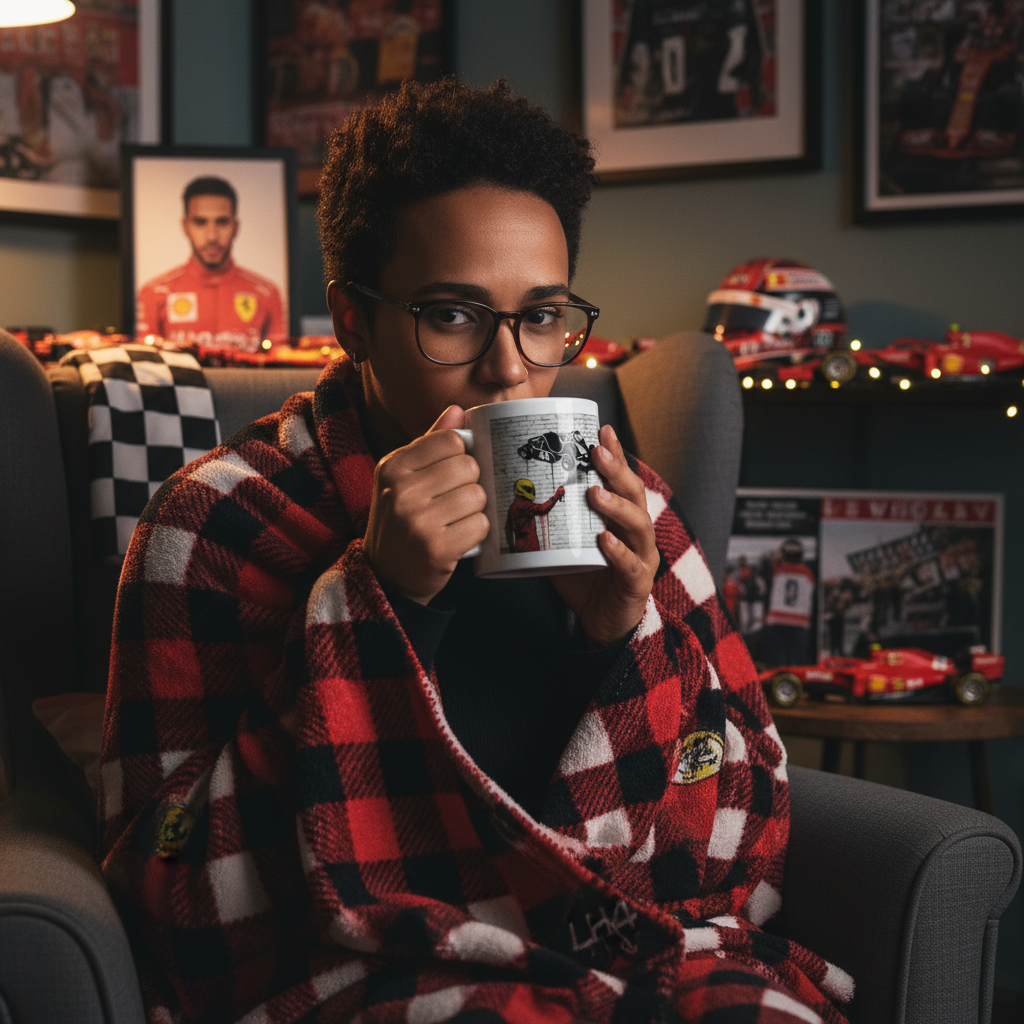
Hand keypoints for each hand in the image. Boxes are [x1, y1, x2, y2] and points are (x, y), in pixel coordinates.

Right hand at [363, 406, 488, 604]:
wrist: (387, 577)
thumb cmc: (402, 522)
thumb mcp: (404, 479)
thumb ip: (431, 444)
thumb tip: (458, 410)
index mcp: (393, 466)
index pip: (452, 440)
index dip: (463, 456)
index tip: (454, 474)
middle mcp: (401, 490)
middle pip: (469, 466)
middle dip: (471, 484)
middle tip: (455, 502)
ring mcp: (417, 520)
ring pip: (478, 496)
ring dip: (476, 510)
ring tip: (457, 520)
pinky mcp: (437, 548)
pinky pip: (481, 525)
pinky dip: (478, 533)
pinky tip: (461, 538)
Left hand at [553, 425, 657, 646]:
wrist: (601, 623)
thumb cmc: (584, 578)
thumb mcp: (564, 541)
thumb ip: (549, 519)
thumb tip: (510, 493)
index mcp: (622, 518)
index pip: (622, 480)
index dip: (616, 454)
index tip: (602, 429)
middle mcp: (637, 533)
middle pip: (635, 494)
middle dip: (617, 470)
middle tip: (596, 452)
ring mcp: (641, 558)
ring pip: (639, 525)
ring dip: (617, 506)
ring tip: (595, 493)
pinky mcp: (637, 585)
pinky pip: (631, 566)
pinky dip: (618, 552)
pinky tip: (604, 540)